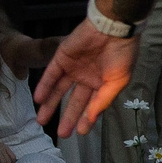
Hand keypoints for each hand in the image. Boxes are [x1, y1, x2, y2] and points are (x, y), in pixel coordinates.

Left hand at [33, 20, 138, 137]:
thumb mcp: (118, 81)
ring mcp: (74, 68)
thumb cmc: (122, 54)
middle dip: (68, 117)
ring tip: (41, 121)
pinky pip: (50, 74)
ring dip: (51, 105)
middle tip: (61, 134)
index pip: (92, 105)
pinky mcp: (62, 58)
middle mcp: (87, 78)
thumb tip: (91, 118)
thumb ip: (103, 100)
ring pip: (59, 90)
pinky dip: (44, 86)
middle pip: (74, 101)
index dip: (86, 119)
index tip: (81, 133)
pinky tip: (39, 99)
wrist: (112, 28)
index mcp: (103, 84)